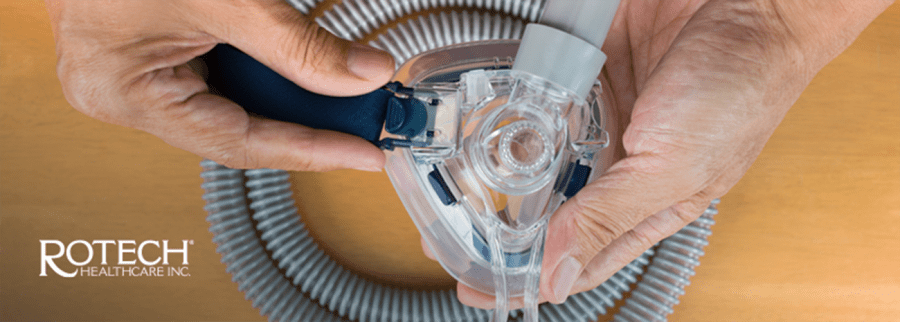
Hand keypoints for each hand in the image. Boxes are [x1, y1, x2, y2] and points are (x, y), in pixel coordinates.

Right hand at [46, 0, 393, 171]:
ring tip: (338, 93)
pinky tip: (300, 73)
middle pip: (236, 129)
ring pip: (232, 105)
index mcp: (125, 94)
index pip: (238, 144)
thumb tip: (365, 74)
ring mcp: (137, 75)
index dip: (312, 152)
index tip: (364, 154)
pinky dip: (265, 73)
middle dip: (305, 122)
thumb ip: (301, 45)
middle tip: (362, 118)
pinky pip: (219, 79)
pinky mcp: (153, 54)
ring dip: (288, 97)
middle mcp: (123, 96)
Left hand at [428, 0, 892, 308]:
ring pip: (536, 152)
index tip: (480, 286)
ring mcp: (599, 117)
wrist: (751, 2)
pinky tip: (489, 114)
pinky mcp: (585, 72)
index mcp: (648, 204)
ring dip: (502, 162)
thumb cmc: (741, 89)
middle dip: (503, 224)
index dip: (531, 277)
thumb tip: (557, 276)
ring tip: (462, 174)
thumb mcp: (672, 168)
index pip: (580, 256)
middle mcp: (619, 166)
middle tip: (451, 230)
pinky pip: (537, 94)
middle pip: (549, 207)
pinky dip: (513, 104)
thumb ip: (609, 218)